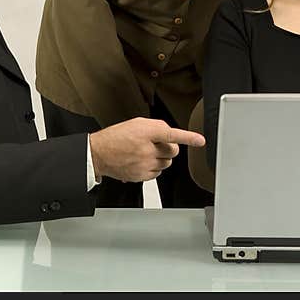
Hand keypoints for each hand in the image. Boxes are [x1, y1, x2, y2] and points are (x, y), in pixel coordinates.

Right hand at [89, 117, 204, 182]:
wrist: (99, 153)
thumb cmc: (116, 137)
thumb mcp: (136, 123)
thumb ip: (156, 127)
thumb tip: (170, 135)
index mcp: (145, 132)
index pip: (171, 134)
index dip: (188, 137)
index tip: (200, 140)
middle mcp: (146, 149)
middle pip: (173, 151)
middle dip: (169, 147)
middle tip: (156, 145)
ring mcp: (144, 164)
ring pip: (167, 164)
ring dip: (161, 158)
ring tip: (146, 153)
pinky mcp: (141, 176)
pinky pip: (158, 173)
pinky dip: (153, 168)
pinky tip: (142, 162)